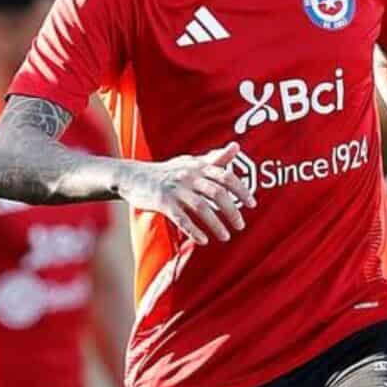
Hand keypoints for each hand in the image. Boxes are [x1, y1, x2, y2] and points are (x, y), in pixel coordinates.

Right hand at [119, 144, 250, 245]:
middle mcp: (188, 175)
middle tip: (240, 225)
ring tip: (226, 236)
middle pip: (217, 193)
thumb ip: (213, 158)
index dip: (241, 190)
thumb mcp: (190, 162)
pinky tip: (203, 241)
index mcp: (198, 166)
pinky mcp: (162, 202)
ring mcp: (175, 189)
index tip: (252, 204)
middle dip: (232, 211)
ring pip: (201, 208)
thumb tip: (236, 146)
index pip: (226, 176)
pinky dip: (194, 230)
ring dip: (216, 224)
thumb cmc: (167, 171)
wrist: (133, 177)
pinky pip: (182, 218)